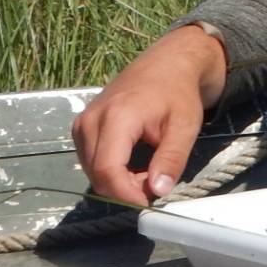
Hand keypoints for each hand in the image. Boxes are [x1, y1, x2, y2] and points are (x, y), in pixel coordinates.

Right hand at [73, 24, 227, 205]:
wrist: (167, 64)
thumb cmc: (178, 94)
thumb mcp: (185, 127)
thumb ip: (171, 160)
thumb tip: (157, 191)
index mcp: (117, 117)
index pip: (107, 170)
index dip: (125, 194)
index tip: (149, 201)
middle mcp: (91, 120)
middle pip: (97, 174)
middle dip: (125, 189)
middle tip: (155, 181)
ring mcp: (82, 123)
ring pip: (92, 171)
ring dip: (119, 181)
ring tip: (148, 168)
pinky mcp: (81, 127)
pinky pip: (90, 160)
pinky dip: (111, 170)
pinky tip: (134, 161)